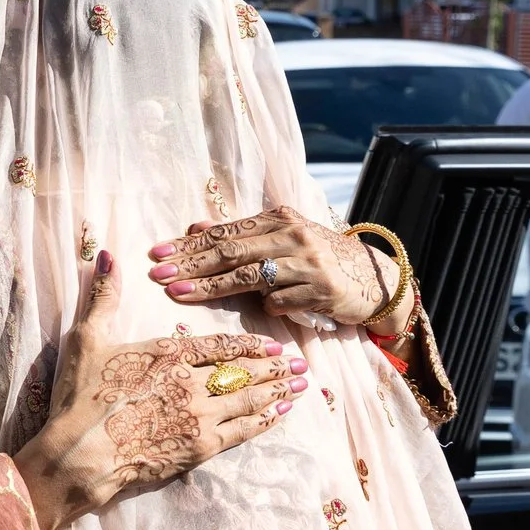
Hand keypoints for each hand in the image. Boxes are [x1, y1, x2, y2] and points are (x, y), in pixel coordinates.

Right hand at [14, 251, 303, 529]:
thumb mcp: (86, 338)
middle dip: (273, 367)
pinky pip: (242, 431)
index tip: (272, 343)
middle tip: (300, 364)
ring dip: (276, 391)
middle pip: (242, 372)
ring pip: (248, 399)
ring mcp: (199, 415)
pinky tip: (278, 415)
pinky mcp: (199, 447)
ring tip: (300, 386)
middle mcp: (190, 382)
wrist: (81, 453)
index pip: (219, 345)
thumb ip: (103, 297)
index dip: (249, 345)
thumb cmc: (81, 396)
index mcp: (167, 354)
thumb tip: (109, 255)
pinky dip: (264, 421)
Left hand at [147, 207, 402, 327]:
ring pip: (249, 277)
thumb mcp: (282, 238)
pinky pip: (279, 302)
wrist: (373, 278)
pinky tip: (261, 311)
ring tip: (179, 295)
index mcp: (279, 218)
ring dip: (210, 288)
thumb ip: (241, 234)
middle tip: (157, 275)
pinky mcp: (321, 291)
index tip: (156, 254)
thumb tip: (193, 228)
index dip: (188, 244)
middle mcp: (293, 236)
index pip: (225, 232)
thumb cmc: (318, 258)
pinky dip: (265, 307)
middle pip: (231, 252)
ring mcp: (308, 264)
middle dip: (190, 264)